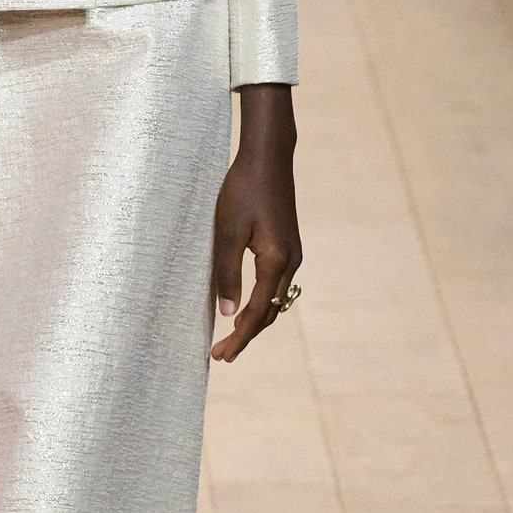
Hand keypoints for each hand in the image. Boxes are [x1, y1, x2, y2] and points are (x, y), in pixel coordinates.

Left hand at [211, 83, 300, 364]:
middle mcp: (290, 262)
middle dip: (246, 336)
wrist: (269, 157)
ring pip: (276, 300)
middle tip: (221, 355)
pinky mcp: (288, 244)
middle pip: (270, 313)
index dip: (238, 338)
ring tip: (232, 336)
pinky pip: (277, 285)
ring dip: (255, 320)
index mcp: (276, 262)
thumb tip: (225, 313)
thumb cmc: (243, 190)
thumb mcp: (227, 231)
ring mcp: (292, 253)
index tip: (219, 356)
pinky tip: (246, 304)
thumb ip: (226, 273)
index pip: (256, 313)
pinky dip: (262, 302)